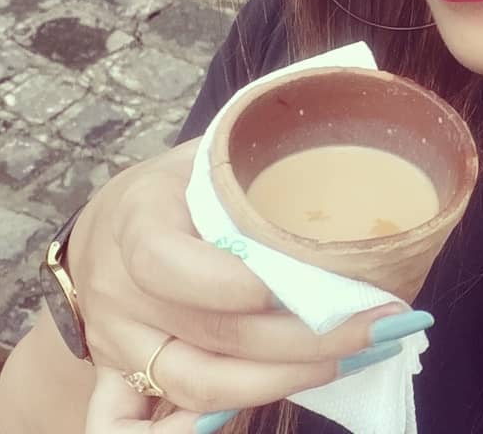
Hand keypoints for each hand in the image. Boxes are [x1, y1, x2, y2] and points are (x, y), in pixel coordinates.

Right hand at [71, 140, 416, 424]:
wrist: (107, 230)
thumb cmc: (176, 185)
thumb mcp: (205, 149)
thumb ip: (261, 137)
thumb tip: (352, 82)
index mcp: (138, 221)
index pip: (168, 262)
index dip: (226, 282)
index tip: (292, 282)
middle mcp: (121, 293)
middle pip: (210, 336)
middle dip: (301, 338)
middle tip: (376, 323)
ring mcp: (121, 345)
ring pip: (198, 386)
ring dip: (283, 380)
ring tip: (354, 356)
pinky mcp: (124, 382)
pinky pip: (134, 428)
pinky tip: (263, 412)